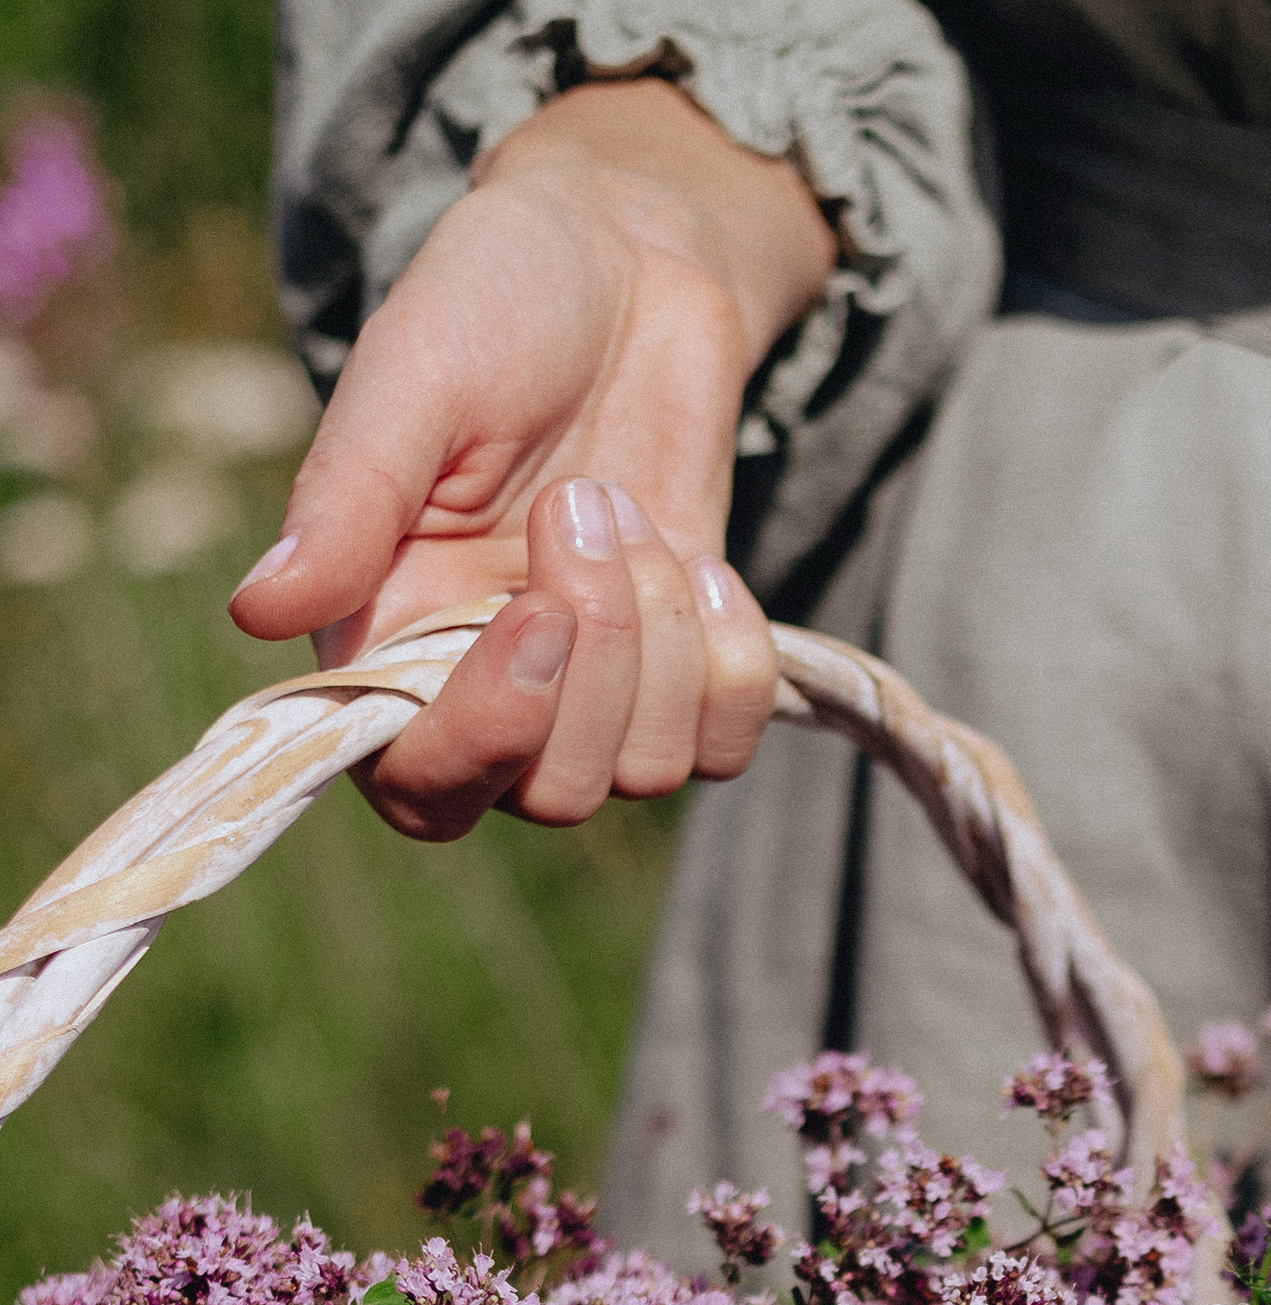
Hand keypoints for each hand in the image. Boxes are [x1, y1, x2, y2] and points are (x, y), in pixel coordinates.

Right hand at [228, 81, 836, 838]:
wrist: (628, 263)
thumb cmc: (496, 303)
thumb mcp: (411, 379)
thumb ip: (344, 502)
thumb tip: (255, 613)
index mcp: (389, 637)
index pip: (420, 785)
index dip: (486, 737)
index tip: (536, 614)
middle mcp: (485, 688)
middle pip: (550, 792)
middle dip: (596, 658)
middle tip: (584, 502)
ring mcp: (592, 692)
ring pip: (645, 771)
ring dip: (662, 639)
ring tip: (627, 507)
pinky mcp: (683, 677)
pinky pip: (724, 743)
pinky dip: (732, 660)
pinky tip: (703, 563)